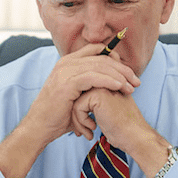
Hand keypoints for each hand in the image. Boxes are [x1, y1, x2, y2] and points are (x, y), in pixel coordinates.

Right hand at [24, 43, 140, 145]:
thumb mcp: (77, 95)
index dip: (116, 58)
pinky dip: (109, 81)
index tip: (129, 73)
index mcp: (68, 62)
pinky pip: (94, 77)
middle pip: (102, 57)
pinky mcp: (67, 82)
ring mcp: (66, 70)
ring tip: (132, 87)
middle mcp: (66, 62)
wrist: (40, 126)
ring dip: (119, 76)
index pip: (97, 50)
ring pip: (100, 66)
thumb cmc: (59, 114)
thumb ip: (90, 85)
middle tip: (136, 81)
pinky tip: (120, 87)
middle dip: (122, 69)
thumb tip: (111, 83)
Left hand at [72, 88, 169, 177]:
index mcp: (107, 84)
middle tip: (83, 131)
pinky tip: (93, 128)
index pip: (82, 95)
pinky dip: (81, 121)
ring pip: (75, 102)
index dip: (81, 113)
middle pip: (77, 97)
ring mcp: (102, 86)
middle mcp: (104, 81)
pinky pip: (77, 107)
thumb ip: (95, 104)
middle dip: (77, 116)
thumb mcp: (108, 111)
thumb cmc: (123, 129)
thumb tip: (75, 108)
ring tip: (88, 132)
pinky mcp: (97, 95)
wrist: (135, 136)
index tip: (87, 127)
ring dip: (78, 121)